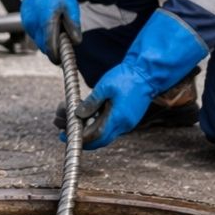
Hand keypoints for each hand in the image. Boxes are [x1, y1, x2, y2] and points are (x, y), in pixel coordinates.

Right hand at [13, 0, 79, 63]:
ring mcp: (27, 23)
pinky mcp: (25, 21)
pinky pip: (34, 33)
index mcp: (46, 22)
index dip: (57, 57)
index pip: (50, 48)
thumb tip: (75, 42)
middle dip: (54, 48)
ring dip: (48, 40)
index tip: (63, 59)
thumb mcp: (71, 6)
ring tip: (57, 26)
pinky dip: (42, 33)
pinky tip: (48, 22)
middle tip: (65, 39)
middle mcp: (34, 25)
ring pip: (38, 41)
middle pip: (44, 48)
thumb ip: (73, 25)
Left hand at [64, 10, 207, 150]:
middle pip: (101, 140)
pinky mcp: (129, 119)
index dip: (80, 138)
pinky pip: (112, 128)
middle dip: (84, 140)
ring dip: (91, 134)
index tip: (66, 135)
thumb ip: (92, 102)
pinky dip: (99, 127)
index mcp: (118, 118)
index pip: (96, 136)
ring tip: (76, 125)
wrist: (148, 74)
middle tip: (67, 133)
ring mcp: (128, 123)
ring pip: (106, 135)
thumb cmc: (127, 78)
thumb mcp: (105, 86)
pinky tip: (89, 119)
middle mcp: (124, 125)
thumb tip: (78, 115)